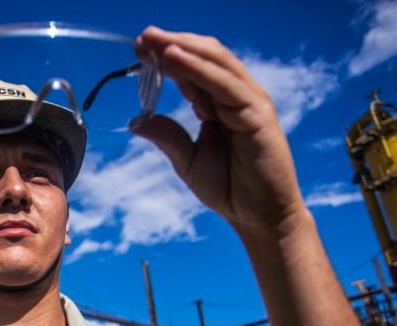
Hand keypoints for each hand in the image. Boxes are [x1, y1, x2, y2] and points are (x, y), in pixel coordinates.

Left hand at [132, 27, 305, 235]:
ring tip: (155, 41)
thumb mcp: (189, 161)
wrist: (259, 217)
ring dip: (183, 48)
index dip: (166, 57)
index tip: (138, 49)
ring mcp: (248, 102)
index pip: (191, 71)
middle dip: (172, 44)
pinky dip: (198, 68)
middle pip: (204, 58)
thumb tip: (137, 120)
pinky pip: (225, 84)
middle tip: (142, 37)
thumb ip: (168, 137)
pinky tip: (174, 58)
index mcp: (217, 105)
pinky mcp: (257, 113)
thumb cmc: (230, 189)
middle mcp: (234, 97)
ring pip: (215, 62)